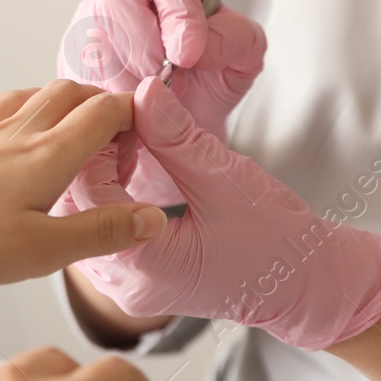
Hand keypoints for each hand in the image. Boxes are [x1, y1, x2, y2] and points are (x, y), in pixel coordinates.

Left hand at [0, 80, 169, 285]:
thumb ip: (101, 231)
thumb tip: (153, 217)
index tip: (147, 137)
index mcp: (46, 155)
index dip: (136, 116)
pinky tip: (9, 144)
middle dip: (102, 104)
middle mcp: (14, 132)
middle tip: (115, 135)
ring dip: (61, 104)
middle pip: (71, 92)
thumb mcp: (41, 252)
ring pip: (32, 95)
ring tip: (69, 133)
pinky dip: (20, 115)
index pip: (107, 111)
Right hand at [58, 0, 265, 206]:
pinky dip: (103, 102)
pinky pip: (75, 76)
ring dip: (123, 78)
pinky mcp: (67, 61)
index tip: (188, 54)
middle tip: (162, 79)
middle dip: (141, 44)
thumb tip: (193, 47)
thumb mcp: (242, 56)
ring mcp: (86, 22)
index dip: (178, 9)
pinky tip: (126, 117)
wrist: (181, 127)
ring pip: (91, 38)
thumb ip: (234, 38)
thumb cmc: (209, 80)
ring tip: (150, 104)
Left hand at [69, 77, 380, 350]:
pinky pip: (99, 236)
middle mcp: (124, 284)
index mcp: (143, 263)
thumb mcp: (225, 178)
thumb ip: (178, 137)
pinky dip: (104, 199)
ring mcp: (126, 288)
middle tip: (116, 120)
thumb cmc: (276, 240)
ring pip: (82, 223)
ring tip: (123, 141)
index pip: (88, 192)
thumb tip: (143, 92)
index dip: (97, 143)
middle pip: (76, 210)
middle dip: (89, 158)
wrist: (304, 285)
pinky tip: (124, 171)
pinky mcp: (133, 282)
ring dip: (94, 177)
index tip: (119, 110)